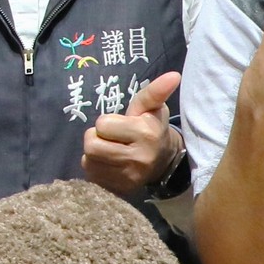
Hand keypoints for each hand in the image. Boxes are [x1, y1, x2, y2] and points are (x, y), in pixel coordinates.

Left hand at [83, 70, 184, 195]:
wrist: (162, 162)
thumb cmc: (152, 128)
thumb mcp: (152, 108)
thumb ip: (155, 91)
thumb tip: (173, 75)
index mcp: (146, 134)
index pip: (102, 125)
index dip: (107, 122)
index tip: (121, 124)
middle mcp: (137, 159)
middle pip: (91, 144)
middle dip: (97, 137)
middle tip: (111, 137)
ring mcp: (128, 177)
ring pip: (89, 159)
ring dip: (94, 152)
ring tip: (110, 148)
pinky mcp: (119, 189)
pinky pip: (91, 174)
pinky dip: (95, 167)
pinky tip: (109, 163)